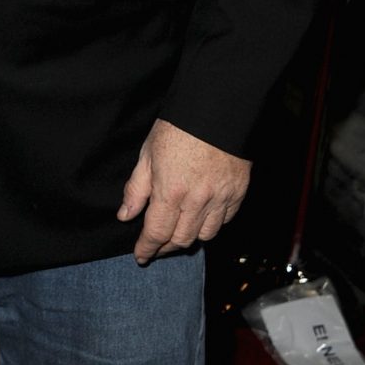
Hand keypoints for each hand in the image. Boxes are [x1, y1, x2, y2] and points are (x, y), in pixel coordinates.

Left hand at [117, 118, 250, 265]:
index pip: (156, 233)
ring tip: (178, 232)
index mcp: (170, 191)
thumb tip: (125, 215)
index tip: (141, 255)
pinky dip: (211, 224)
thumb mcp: (147, 154)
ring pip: (205, 235)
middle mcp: (197, 200)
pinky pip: (225, 221)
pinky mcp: (238, 193)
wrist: (217, 109)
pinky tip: (201, 217)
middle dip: (166, 246)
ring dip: (189, 237)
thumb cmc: (177, 128)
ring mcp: (221, 198)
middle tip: (157, 244)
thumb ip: (137, 189)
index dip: (147, 248)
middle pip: (181, 239)